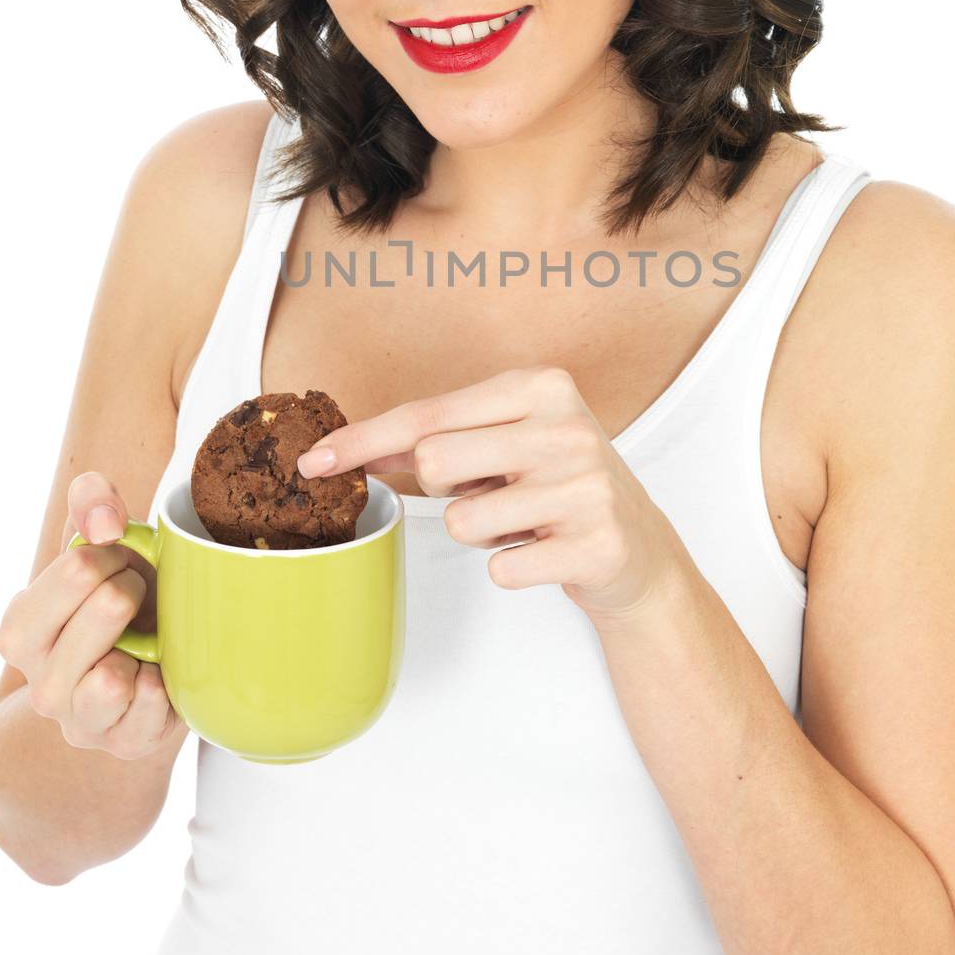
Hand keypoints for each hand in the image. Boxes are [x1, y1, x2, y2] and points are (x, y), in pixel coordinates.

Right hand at [0, 471, 185, 759]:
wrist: (151, 664)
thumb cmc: (121, 598)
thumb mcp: (102, 543)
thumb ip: (91, 504)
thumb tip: (104, 521)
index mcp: (21, 630)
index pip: (77, 569)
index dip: (113, 554)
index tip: (117, 561)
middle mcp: (40, 683)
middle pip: (105, 609)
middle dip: (134, 589)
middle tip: (134, 597)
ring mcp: (80, 721)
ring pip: (110, 680)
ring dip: (145, 644)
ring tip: (144, 641)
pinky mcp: (124, 744)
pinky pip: (150, 709)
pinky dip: (166, 684)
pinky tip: (159, 674)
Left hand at [296, 365, 688, 625]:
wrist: (641, 550)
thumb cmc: (559, 485)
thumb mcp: (506, 442)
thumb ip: (435, 439)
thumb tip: (350, 450)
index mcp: (542, 385)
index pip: (428, 413)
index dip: (363, 440)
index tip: (313, 460)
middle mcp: (567, 426)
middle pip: (435, 463)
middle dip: (448, 490)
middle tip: (493, 490)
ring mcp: (587, 485)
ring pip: (464, 522)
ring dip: (484, 533)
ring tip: (526, 521)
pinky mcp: (597, 544)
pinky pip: (502, 569)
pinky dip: (512, 568)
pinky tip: (548, 549)